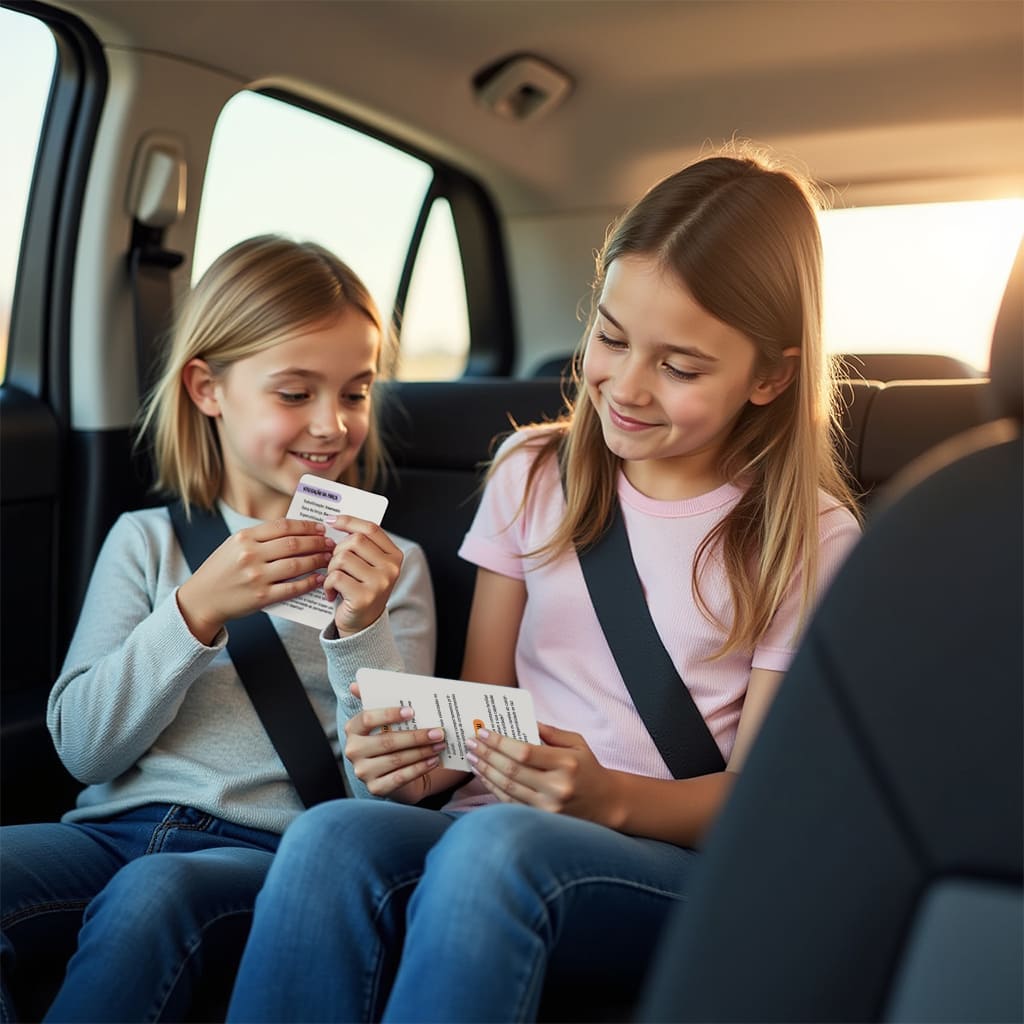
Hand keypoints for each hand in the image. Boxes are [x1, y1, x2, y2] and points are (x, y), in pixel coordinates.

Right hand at [177, 518, 333, 643]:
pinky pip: (293, 588)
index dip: (306, 526)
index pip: (283, 526)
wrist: (201, 599)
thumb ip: (260, 537)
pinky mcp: (261, 597)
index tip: (320, 528)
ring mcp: (256, 576)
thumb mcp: (234, 545)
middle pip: (293, 544)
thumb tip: (296, 530)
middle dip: (317, 542)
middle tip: (331, 544)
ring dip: (317, 561)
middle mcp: (250, 555)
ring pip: (297, 565)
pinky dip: (309, 583)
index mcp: (244, 537)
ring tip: (328, 559)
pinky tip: (319, 579)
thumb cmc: (220, 570)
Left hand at [323, 515, 402, 635]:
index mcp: (395, 556)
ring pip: (342, 558)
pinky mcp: (364, 597)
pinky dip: (327, 584)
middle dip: (337, 551)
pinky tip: (331, 593)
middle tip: (335, 566)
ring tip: (334, 581)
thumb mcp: (368, 565)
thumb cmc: (361, 589)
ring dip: (331, 569)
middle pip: (354, 541)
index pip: (371, 529)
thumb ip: (360, 545)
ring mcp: (380, 583)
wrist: (362, 625)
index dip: (349, 521)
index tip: (331, 521)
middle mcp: (391, 568)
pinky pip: (335, 577)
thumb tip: (335, 521)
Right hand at [343, 682, 447, 799]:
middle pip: (387, 741)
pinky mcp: (375, 788)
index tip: (412, 711)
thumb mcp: (386, 718)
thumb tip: (356, 683)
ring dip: (422, 752)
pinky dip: (420, 768)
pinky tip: (434, 760)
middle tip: (439, 732)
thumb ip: (377, 699)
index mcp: (352, 729)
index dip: (389, 714)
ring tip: (440, 744)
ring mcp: (362, 772)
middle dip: (416, 736)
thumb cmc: (391, 735)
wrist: (392, 769)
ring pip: (396, 760)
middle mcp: (353, 751)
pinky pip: (401, 777)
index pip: (367, 718)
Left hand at [466, 721, 619, 824]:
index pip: (524, 752)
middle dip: (487, 754)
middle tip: (470, 742)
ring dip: (485, 771)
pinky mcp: (543, 819)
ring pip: (507, 788)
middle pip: (512, 770)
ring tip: (472, 757)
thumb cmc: (588, 768)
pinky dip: (493, 788)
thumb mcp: (576, 743)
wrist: (606, 804)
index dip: (500, 742)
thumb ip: (550, 732)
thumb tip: (523, 721)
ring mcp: (549, 807)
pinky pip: (511, 802)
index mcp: (566, 763)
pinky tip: (484, 775)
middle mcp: (557, 787)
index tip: (483, 732)